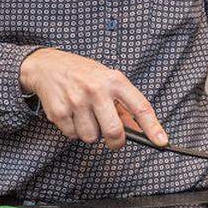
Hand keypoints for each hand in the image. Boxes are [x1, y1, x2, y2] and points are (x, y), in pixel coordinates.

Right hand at [20, 48, 167, 149]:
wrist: (45, 65)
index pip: (140, 107)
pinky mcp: (59, 111)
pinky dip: (73, 130)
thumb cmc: (81, 73)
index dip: (153, 127)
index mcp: (113, 80)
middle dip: (116, 142)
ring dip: (90, 133)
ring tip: (85, 116)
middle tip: (113, 139)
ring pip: (91, 137)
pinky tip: (71, 114)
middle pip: (114, 131)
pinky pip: (73, 135)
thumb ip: (123, 104)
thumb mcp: (106, 80)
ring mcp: (76, 101)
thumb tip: (139, 130)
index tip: (162, 141)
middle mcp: (95, 90)